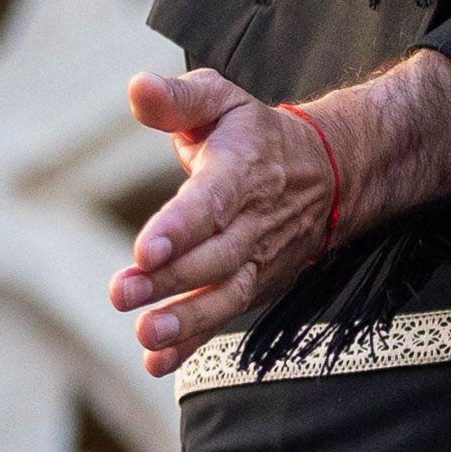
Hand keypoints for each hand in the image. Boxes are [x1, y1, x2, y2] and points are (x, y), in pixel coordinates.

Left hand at [108, 53, 450, 375]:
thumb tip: (138, 88)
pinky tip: (157, 363)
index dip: (180, 227)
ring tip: (146, 335)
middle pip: (212, 257)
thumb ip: (178, 98)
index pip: (212, 202)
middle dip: (167, 279)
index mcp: (242, 170)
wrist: (329, 174)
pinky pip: (225, 317)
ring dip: (185, 320)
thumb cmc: (255, 135)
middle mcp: (254, 221)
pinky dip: (193, 344)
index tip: (145, 248)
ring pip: (224, 294)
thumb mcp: (221, 99)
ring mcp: (258, 259)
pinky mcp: (255, 286)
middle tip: (122, 293)